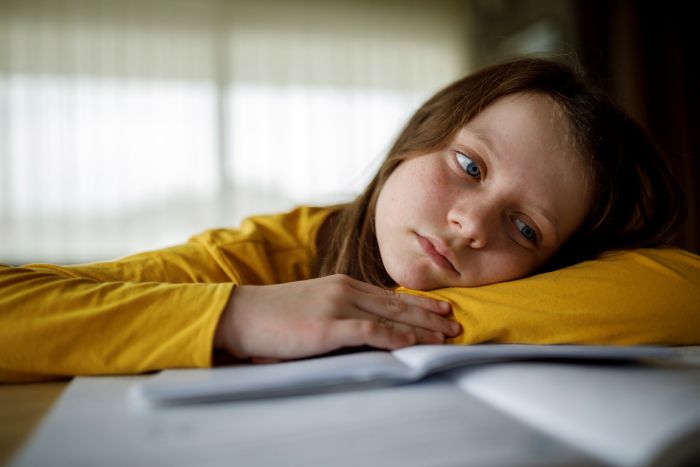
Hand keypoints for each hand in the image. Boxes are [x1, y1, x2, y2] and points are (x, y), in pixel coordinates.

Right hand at [213, 274, 460, 361]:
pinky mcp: (327, 327)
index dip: (419, 303)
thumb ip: (338, 313)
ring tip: (446, 335)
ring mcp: (337, 307)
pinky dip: (395, 336)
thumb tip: (365, 328)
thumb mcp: (311, 306)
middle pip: (398, 303)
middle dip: (430, 315)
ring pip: (391, 315)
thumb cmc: (273, 314)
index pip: (390, 294)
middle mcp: (345, 291)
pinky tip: (413, 343)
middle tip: (455, 323)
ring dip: (422, 327)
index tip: (441, 310)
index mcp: (341, 285)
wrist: (241, 313)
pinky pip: (370, 331)